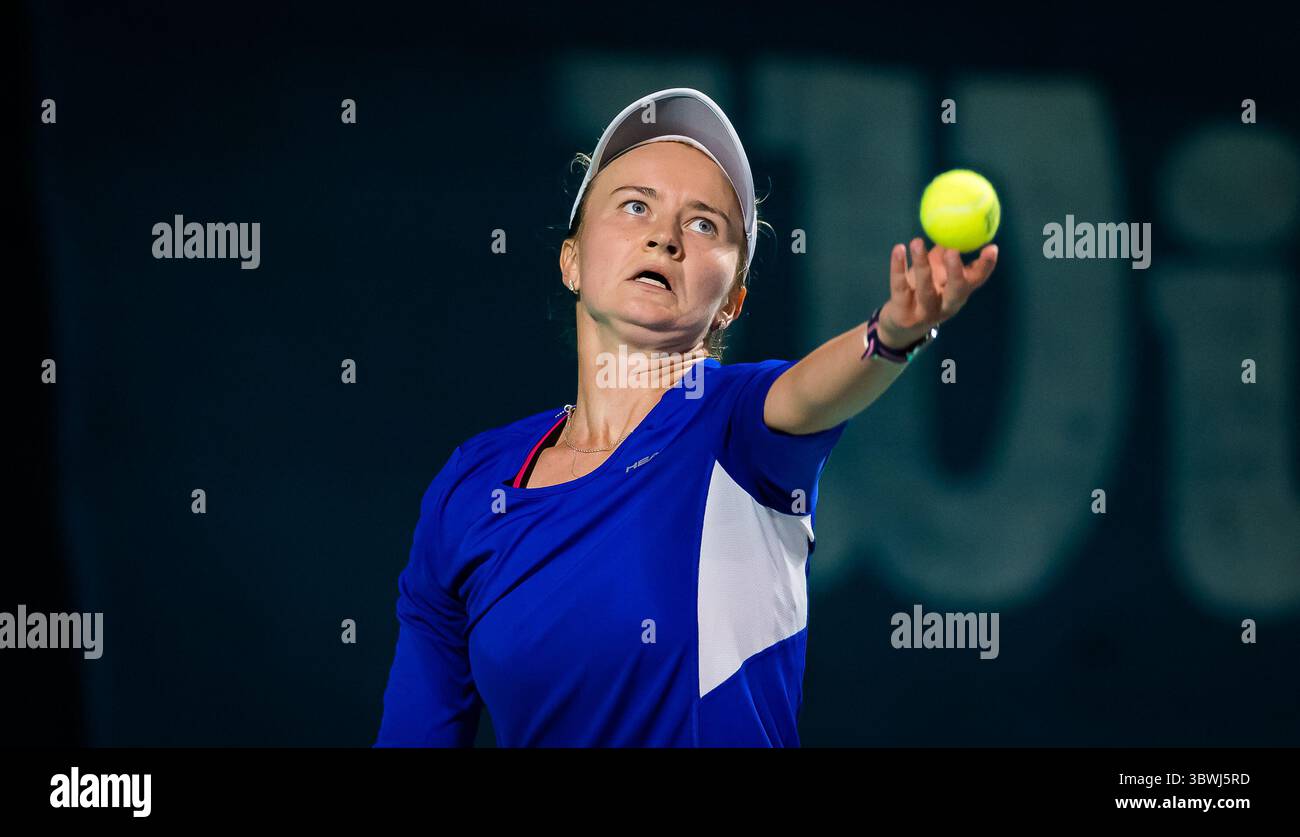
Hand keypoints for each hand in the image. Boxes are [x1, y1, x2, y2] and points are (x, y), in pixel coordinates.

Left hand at [877, 237, 996, 347]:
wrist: (899, 328)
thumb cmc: (922, 292)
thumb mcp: (937, 275)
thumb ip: (946, 254)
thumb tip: (957, 224)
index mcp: (958, 294)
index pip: (976, 281)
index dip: (985, 266)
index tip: (991, 248)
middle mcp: (945, 306)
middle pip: (956, 290)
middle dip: (956, 271)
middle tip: (953, 250)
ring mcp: (924, 312)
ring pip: (925, 289)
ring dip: (922, 264)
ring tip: (917, 242)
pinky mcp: (903, 313)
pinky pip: (900, 287)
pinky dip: (898, 267)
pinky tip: (898, 249)